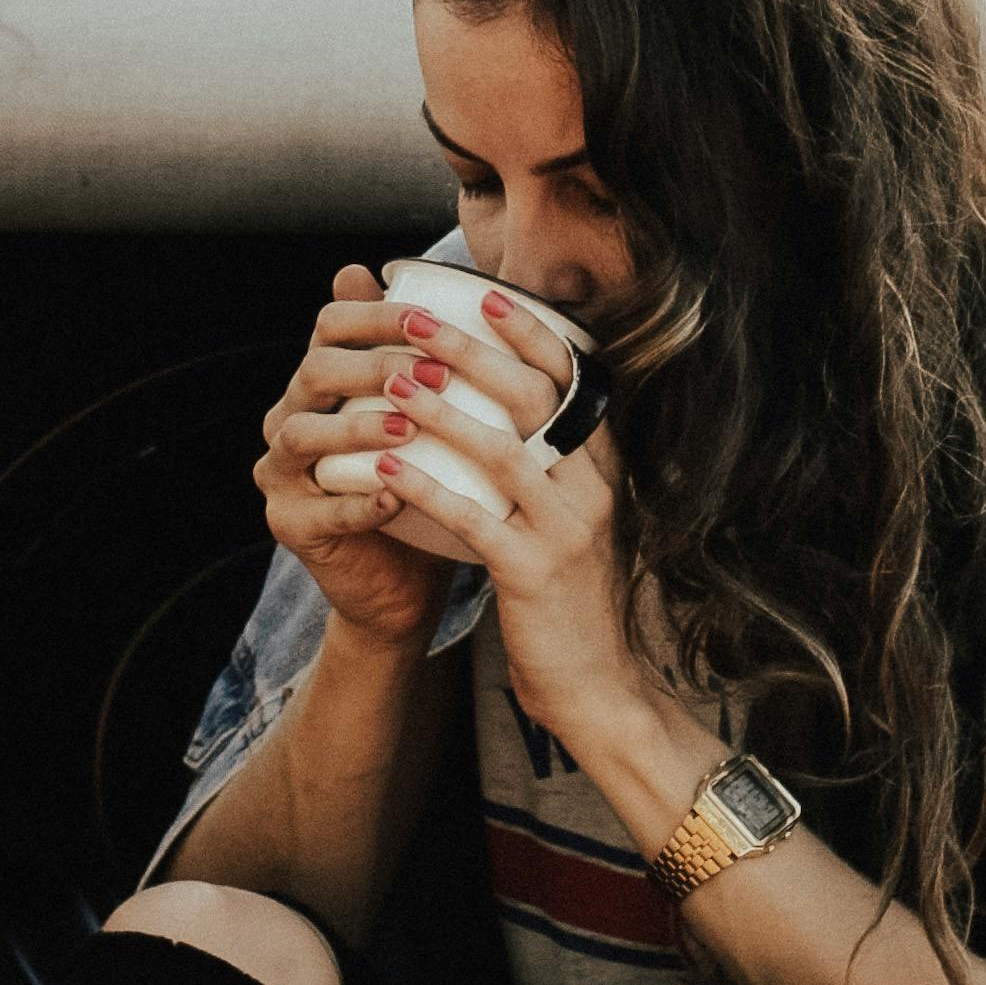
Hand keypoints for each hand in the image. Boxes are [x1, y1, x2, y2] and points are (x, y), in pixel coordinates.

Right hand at [253, 266, 564, 651]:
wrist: (407, 581)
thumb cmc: (431, 485)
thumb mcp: (439, 422)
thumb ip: (446, 364)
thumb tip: (486, 295)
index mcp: (322, 381)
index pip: (331, 324)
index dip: (376, 314)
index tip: (433, 320)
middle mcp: (290, 416)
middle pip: (314, 370)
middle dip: (373, 366)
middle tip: (435, 375)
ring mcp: (281, 472)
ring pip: (301, 434)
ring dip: (356, 427)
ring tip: (408, 430)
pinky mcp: (288, 523)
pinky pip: (318, 507)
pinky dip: (357, 501)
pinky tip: (396, 497)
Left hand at [376, 341, 646, 758]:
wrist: (597, 687)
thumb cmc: (568, 593)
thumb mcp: (571, 516)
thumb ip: (547, 461)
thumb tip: (504, 402)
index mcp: (603, 465)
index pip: (574, 380)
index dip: (530, 333)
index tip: (484, 297)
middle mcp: (594, 486)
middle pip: (535, 398)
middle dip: (472, 352)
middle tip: (415, 321)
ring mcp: (568, 530)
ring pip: (503, 450)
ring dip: (440, 410)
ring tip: (390, 381)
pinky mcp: (534, 573)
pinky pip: (473, 519)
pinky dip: (425, 487)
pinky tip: (382, 469)